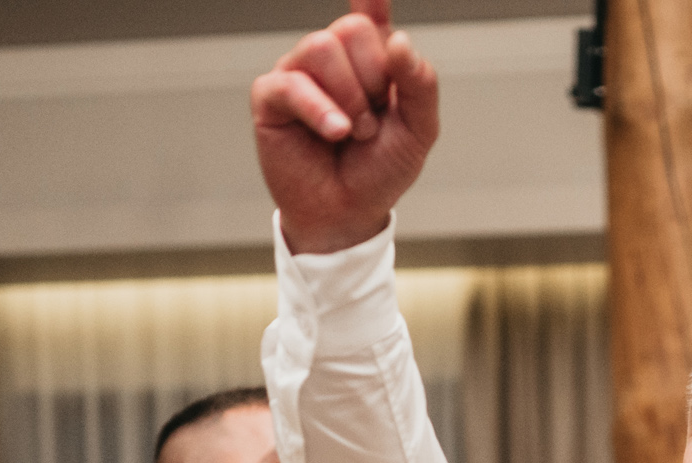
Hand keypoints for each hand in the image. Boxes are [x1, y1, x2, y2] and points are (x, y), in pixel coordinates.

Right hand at [253, 1, 440, 255]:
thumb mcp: (418, 131)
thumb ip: (420, 85)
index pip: (370, 17)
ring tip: (354, 132)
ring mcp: (299, 73)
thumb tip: (401, 42)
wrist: (349, 213)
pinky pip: (292, 84)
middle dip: (374, 78)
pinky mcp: (271, 97)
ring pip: (320, 47)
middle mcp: (332, 59)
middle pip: (351, 30)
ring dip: (349, 97)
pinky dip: (320, 109)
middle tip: (374, 119)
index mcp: (370, 60)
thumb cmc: (379, 171)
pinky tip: (336, 132)